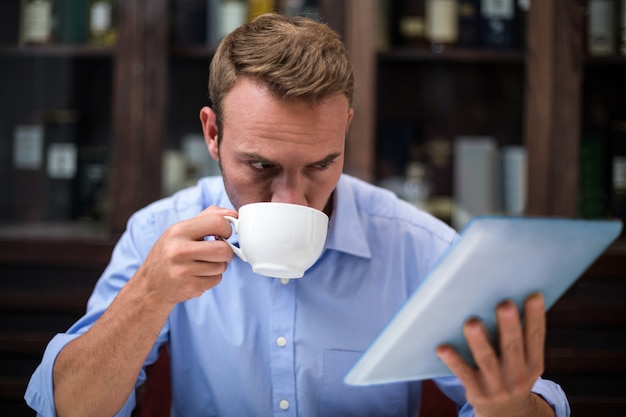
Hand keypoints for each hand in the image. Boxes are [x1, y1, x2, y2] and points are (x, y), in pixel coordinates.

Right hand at [136, 205, 237, 306]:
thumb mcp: (181, 230)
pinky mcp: (190, 287)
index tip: (224, 233)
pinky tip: (199, 275)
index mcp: (178, 231)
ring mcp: (184, 270)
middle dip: (226, 251)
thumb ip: (207, 217)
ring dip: (219, 265)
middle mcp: (178, 250)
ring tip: (203, 264)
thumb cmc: (169, 253)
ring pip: (222, 265)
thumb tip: (232, 214)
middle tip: (218, 251)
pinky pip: (217, 279)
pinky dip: (213, 277)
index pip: (217, 222)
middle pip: (223, 249)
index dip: (227, 228)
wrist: (150, 285)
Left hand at [436, 293, 552, 416]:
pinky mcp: (477, 392)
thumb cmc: (510, 374)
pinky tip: (443, 347)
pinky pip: (464, 374)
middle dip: (509, 326)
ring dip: (479, 341)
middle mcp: (517, 375)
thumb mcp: (525, 362)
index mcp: (533, 363)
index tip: (534, 296)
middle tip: (505, 304)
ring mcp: (497, 385)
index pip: (536, 338)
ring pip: (487, 360)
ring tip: (472, 322)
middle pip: (512, 347)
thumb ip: (520, 339)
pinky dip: (453, 361)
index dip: (536, 317)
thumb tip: (510, 300)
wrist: (505, 414)